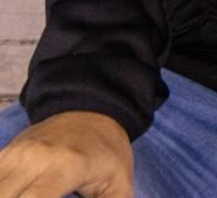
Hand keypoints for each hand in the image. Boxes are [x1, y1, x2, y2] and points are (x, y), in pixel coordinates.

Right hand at [0, 111, 133, 197]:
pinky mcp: (3, 154)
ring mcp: (14, 154)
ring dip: (6, 196)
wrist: (91, 112)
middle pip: (5, 194)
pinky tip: (14, 194)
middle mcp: (34, 158)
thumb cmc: (108, 152)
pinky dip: (2, 191)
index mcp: (66, 166)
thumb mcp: (119, 184)